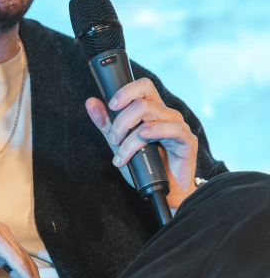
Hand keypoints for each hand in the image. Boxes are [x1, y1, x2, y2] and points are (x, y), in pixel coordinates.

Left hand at [85, 77, 198, 209]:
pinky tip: (143, 137)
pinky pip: (171, 128)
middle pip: (142, 101)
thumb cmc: (143, 166)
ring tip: (122, 154)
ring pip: (149, 115)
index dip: (125, 92)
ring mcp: (177, 125)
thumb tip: (90, 102)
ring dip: (129, 137)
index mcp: (151, 110)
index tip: (111, 106)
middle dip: (121, 120)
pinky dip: (153, 132)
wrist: (162, 191)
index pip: (142, 86)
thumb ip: (106, 123)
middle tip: (114, 140)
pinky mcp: (186, 139)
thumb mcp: (118, 143)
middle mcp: (165, 114)